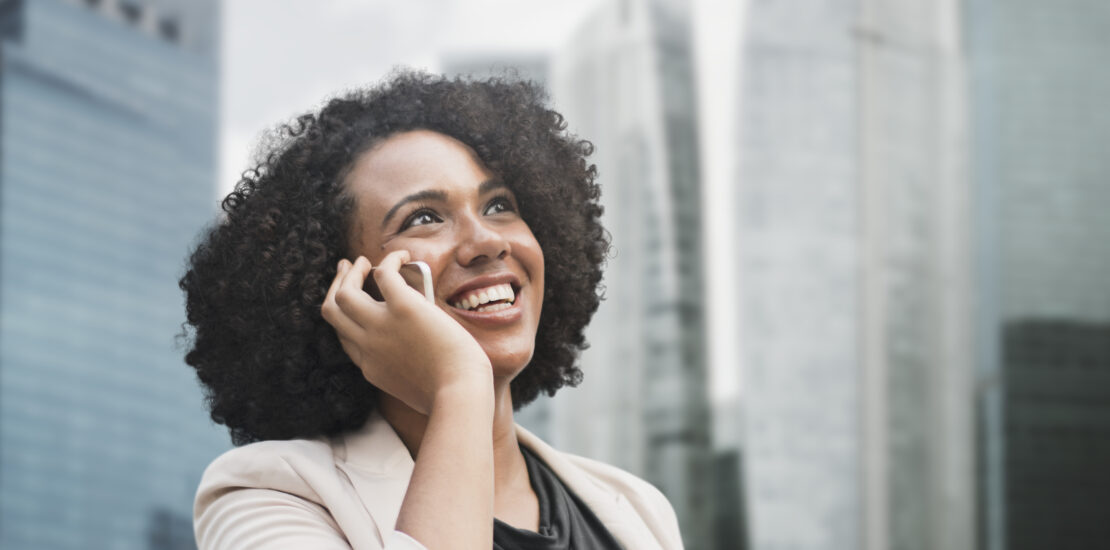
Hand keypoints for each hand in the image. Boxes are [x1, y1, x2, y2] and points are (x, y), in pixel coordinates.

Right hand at [321, 251, 492, 413]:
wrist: (460, 392)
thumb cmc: (450, 393)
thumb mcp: (412, 389)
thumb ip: (403, 372)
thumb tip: (416, 356)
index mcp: (370, 367)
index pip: (344, 337)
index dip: (346, 317)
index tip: (355, 303)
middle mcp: (368, 345)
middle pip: (333, 311)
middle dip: (336, 286)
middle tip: (347, 270)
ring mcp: (381, 326)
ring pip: (344, 293)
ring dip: (351, 272)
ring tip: (363, 261)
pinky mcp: (404, 308)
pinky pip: (385, 274)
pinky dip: (391, 260)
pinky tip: (403, 255)